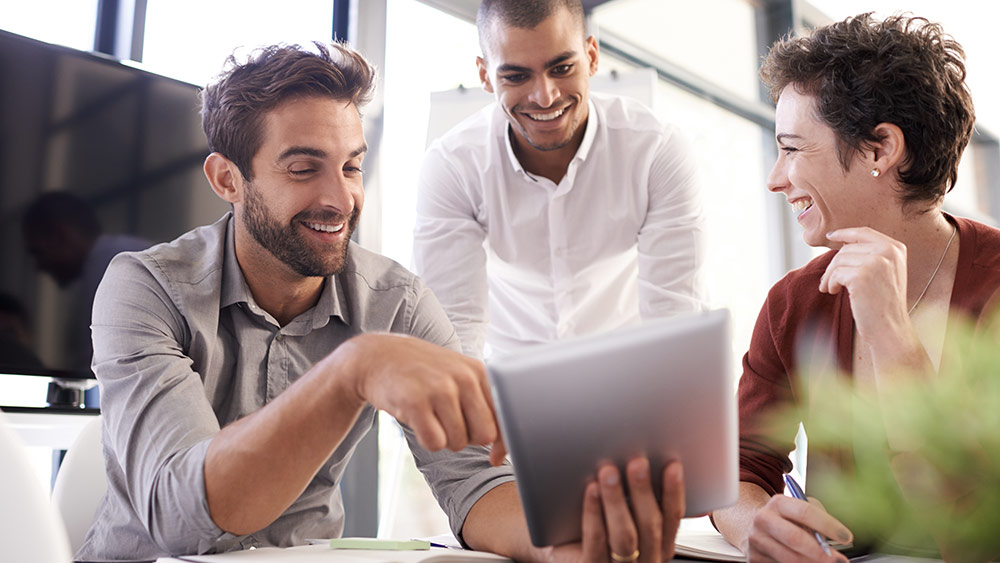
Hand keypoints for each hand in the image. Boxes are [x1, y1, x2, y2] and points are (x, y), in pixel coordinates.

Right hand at [329, 333, 505, 464]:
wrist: (377, 357)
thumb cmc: (423, 373)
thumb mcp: (458, 376)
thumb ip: (483, 406)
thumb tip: (501, 454)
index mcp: (479, 372)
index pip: (505, 417)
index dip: (502, 443)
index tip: (495, 457)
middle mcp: (463, 378)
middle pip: (484, 435)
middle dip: (469, 439)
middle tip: (450, 425)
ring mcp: (439, 389)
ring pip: (459, 442)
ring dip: (445, 439)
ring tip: (431, 417)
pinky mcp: (415, 402)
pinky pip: (435, 443)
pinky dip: (427, 441)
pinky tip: (419, 421)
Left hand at [543, 458, 684, 562]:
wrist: (560, 549)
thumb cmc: (599, 522)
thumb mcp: (627, 508)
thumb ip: (642, 493)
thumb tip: (656, 458)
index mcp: (658, 544)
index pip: (672, 518)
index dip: (674, 492)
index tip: (672, 465)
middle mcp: (644, 559)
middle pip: (650, 526)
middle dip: (643, 492)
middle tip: (637, 462)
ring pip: (624, 536)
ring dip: (617, 500)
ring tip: (609, 471)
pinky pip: (595, 542)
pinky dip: (594, 515)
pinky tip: (591, 491)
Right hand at [746, 494, 851, 561]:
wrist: (755, 525)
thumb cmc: (787, 518)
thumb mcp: (800, 508)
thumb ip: (818, 517)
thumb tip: (837, 538)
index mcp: (778, 502)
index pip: (805, 512)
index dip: (829, 526)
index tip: (847, 537)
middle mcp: (764, 519)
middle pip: (794, 538)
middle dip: (820, 552)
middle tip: (838, 560)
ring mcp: (757, 540)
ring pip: (789, 558)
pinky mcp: (754, 557)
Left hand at [820, 227, 909, 343]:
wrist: (890, 327)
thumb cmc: (883, 303)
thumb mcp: (885, 272)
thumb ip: (871, 254)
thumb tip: (842, 243)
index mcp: (895, 248)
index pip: (863, 232)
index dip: (844, 233)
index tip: (831, 236)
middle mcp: (888, 251)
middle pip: (846, 248)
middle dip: (834, 265)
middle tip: (828, 281)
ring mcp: (876, 262)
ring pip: (838, 260)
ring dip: (829, 276)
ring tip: (831, 288)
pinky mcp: (862, 276)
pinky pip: (835, 273)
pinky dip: (830, 283)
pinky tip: (833, 291)